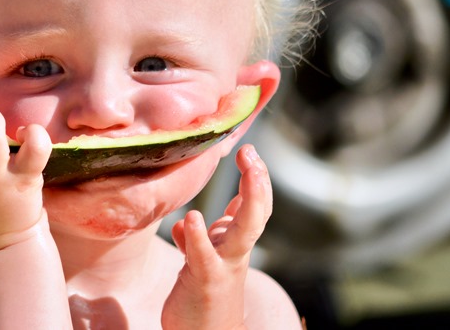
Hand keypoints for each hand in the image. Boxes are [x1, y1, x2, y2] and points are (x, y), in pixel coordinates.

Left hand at [162, 145, 271, 329]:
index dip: (255, 178)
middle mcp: (235, 250)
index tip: (248, 151)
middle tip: (252, 154)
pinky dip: (199, 236)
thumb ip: (202, 239)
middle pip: (257, 212)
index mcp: (234, 242)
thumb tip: (191, 220)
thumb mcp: (203, 262)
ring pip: (244, 231)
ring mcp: (223, 265)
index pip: (253, 205)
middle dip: (259, 181)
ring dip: (250, 200)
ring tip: (249, 169)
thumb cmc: (204, 298)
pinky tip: (191, 218)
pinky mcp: (205, 281)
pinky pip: (203, 255)